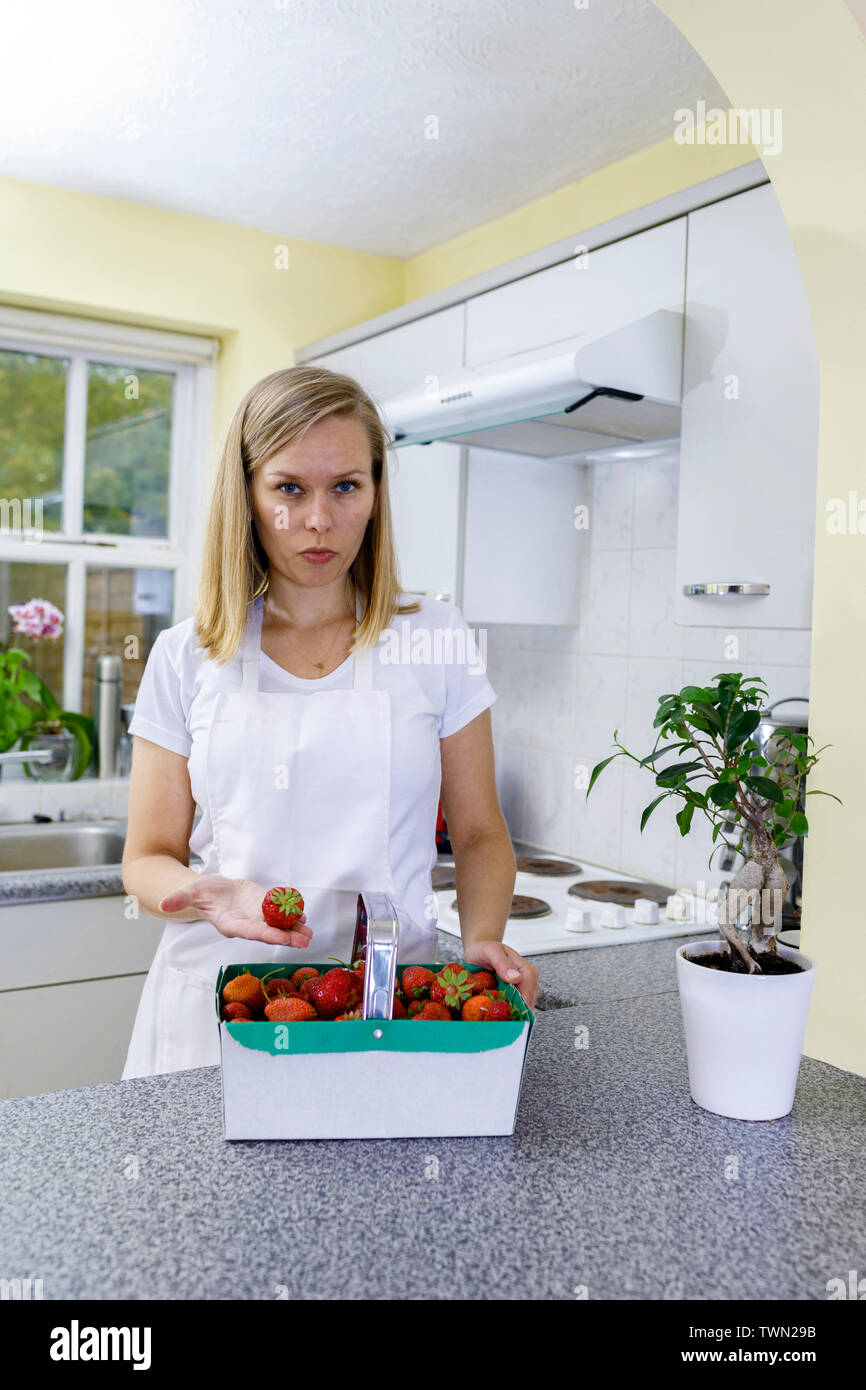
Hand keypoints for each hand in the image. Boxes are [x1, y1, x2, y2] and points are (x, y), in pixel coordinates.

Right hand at [159, 876, 312, 947]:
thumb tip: (163, 904)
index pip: (251, 932)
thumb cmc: (200, 892)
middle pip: (269, 933)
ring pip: (277, 925)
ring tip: (309, 933)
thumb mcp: (190, 892)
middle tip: (305, 941)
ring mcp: (256, 917)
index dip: (267, 935)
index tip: (282, 939)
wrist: (210, 889)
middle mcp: (246, 924)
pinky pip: (278, 913)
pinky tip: (303, 916)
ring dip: (294, 929)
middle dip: (286, 937)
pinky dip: (291, 914)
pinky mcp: (262, 906)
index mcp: (231, 924)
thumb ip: (179, 899)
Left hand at [462, 939, 538, 1007]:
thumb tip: (516, 978)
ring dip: (511, 1012)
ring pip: (523, 1007)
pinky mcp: (516, 996)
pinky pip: (515, 1008)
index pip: (529, 989)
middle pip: (528, 1001)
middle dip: (515, 1010)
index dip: (521, 1002)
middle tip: (498, 1015)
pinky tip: (496, 1011)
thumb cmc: (485, 950)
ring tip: (495, 1013)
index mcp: (526, 969)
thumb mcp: (491, 952)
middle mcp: (528, 980)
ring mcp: (523, 990)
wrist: (479, 952)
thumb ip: (502, 963)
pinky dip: (507, 1011)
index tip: (509, 1011)